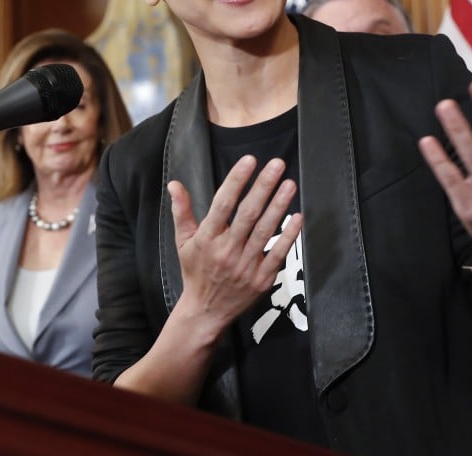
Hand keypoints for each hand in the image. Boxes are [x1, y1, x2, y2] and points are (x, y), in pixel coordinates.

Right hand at [169, 155, 302, 337]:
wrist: (206, 311)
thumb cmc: (195, 271)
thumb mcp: (183, 241)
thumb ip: (181, 211)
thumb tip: (174, 184)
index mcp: (207, 239)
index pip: (223, 204)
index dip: (236, 180)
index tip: (249, 160)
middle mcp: (226, 251)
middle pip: (247, 214)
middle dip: (263, 187)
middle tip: (277, 164)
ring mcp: (245, 266)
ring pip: (264, 231)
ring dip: (279, 206)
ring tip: (290, 184)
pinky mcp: (261, 279)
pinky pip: (278, 254)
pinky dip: (288, 236)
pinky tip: (297, 217)